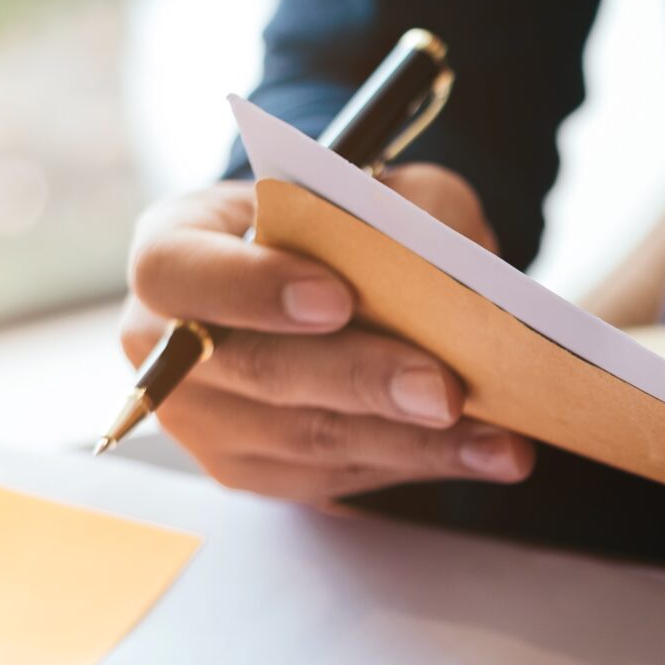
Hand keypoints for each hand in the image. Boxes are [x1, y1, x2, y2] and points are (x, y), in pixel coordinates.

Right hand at [117, 167, 533, 499]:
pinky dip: (421, 465)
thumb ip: (407, 206)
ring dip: (414, 442)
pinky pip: (338, 476)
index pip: (179, 272)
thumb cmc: (341, 227)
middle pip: (259, 371)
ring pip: (309, 439)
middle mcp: (164, 344)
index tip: (337, 297)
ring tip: (499, 437)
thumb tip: (454, 257)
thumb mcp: (375, 188)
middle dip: (361, 381)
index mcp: (172, 250)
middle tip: (444, 390)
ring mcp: (203, 420)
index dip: (252, 287)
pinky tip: (487, 454)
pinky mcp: (253, 472)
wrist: (326, 287)